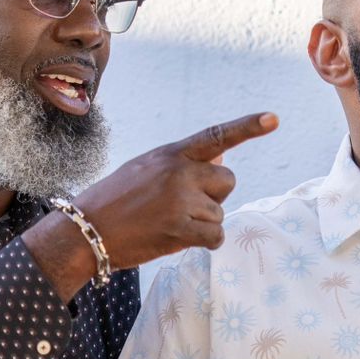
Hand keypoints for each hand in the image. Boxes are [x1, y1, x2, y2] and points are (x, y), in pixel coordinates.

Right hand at [79, 112, 278, 268]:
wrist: (85, 231)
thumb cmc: (116, 200)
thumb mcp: (146, 169)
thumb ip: (184, 162)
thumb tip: (224, 152)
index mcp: (171, 154)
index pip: (217, 136)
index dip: (248, 127)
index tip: (274, 118)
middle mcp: (178, 173)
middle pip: (228, 181)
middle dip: (214, 195)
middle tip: (182, 206)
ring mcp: (179, 201)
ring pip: (219, 212)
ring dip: (202, 223)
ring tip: (168, 223)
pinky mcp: (179, 230)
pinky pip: (215, 236)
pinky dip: (205, 241)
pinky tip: (179, 238)